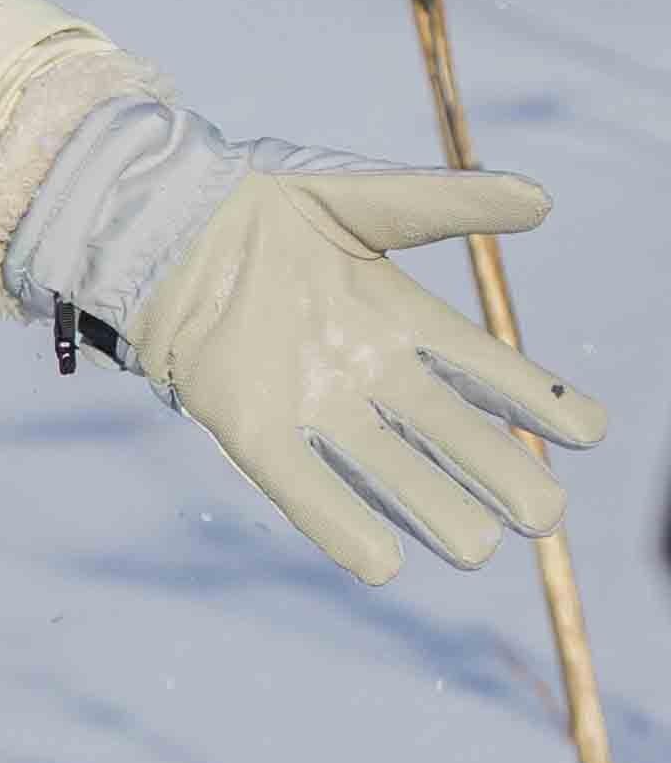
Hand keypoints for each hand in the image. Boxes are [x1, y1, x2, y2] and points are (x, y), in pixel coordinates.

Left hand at [127, 166, 602, 585]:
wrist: (171, 220)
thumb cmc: (270, 205)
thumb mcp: (364, 198)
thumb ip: (446, 203)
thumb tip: (541, 198)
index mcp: (403, 322)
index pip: (487, 371)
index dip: (537, 401)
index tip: (590, 430)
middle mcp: (369, 375)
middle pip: (450, 436)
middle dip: (498, 475)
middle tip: (542, 513)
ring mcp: (315, 405)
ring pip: (390, 471)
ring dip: (433, 510)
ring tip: (479, 545)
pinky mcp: (252, 427)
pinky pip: (303, 486)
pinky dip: (340, 524)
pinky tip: (381, 564)